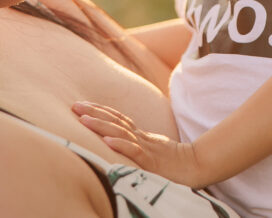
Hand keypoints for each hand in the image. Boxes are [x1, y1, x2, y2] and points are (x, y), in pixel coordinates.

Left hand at [71, 101, 204, 187]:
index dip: (100, 110)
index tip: (82, 105)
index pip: (118, 118)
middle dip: (94, 113)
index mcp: (141, 136)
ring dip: (101, 125)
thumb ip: (138, 145)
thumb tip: (119, 143)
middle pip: (115, 121)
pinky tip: (107, 142)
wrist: (197, 166)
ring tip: (83, 120)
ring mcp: (146, 148)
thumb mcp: (153, 150)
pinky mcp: (151, 161)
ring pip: (121, 133)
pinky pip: (135, 152)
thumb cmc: (174, 162)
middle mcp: (141, 138)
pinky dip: (120, 145)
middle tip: (74, 105)